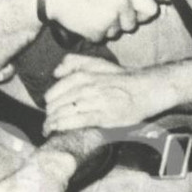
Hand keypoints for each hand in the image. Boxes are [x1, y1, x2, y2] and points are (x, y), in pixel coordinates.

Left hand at [44, 55, 170, 132]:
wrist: (144, 90)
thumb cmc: (121, 78)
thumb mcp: (97, 63)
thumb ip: (75, 62)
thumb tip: (56, 72)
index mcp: (85, 74)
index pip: (57, 89)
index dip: (49, 100)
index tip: (48, 108)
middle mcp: (87, 87)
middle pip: (58, 103)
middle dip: (49, 113)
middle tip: (47, 121)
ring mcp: (94, 102)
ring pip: (65, 112)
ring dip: (52, 122)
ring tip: (47, 128)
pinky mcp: (102, 116)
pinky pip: (76, 121)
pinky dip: (63, 125)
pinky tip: (56, 129)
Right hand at [45, 0, 157, 41]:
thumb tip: (143, 7)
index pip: (151, 8)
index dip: (144, 13)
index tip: (139, 14)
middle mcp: (121, 3)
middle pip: (132, 25)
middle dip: (120, 22)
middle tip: (104, 10)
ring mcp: (110, 19)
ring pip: (115, 33)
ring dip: (105, 27)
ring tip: (91, 12)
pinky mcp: (98, 32)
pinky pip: (101, 38)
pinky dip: (93, 33)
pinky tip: (84, 20)